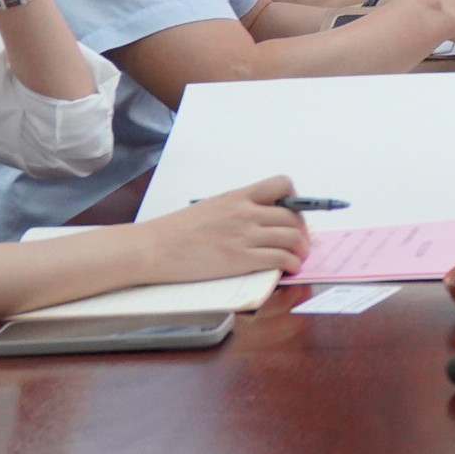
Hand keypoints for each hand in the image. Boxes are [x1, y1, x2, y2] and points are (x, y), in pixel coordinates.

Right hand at [133, 177, 308, 283]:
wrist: (152, 248)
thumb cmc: (175, 231)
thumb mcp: (211, 208)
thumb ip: (237, 210)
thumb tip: (259, 220)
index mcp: (237, 196)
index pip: (281, 184)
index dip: (294, 199)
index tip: (293, 213)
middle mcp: (245, 212)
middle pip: (293, 216)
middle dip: (302, 230)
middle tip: (300, 242)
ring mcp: (244, 235)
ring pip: (292, 237)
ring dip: (302, 249)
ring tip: (299, 257)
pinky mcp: (240, 259)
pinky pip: (281, 258)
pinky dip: (292, 264)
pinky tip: (289, 268)